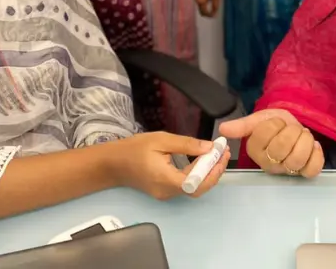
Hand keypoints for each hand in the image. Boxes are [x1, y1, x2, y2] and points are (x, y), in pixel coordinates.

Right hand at [111, 132, 229, 199]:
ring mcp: (166, 194)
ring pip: (194, 188)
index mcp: (167, 179)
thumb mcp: (161, 140)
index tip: (222, 153)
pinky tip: (201, 160)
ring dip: (207, 173)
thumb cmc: (134, 149)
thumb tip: (209, 147)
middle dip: (214, 171)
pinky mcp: (165, 191)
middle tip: (223, 153)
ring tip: (215, 155)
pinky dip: (197, 174)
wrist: (112, 164)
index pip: (198, 182)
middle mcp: (168, 192)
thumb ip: (187, 145)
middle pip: (199, 188)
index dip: (214, 170)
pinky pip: (186, 185)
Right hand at [194, 0, 221, 16]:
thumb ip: (216, 3)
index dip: (211, 15)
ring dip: (208, 3)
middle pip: (202, 8)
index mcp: (200, 1)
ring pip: (202, 3)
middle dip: (209, 9)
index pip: (204, 13)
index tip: (217, 13)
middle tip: (217, 5)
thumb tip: (215, 12)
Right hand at [218, 109, 323, 177]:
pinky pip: (313, 169)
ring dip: (305, 140)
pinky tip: (314, 145)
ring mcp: (287, 170)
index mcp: (255, 151)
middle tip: (291, 128)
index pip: (265, 136)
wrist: (290, 128)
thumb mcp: (258, 120)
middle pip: (282, 148)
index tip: (276, 123)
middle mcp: (269, 164)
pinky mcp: (304, 172)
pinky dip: (316, 154)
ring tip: (303, 135)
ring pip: (298, 159)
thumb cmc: (274, 125)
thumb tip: (222, 128)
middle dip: (291, 131)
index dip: (275, 124)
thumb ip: (242, 125)